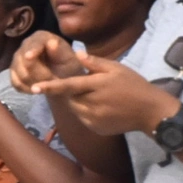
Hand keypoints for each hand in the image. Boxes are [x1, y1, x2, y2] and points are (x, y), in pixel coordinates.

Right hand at [10, 29, 87, 92]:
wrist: (61, 79)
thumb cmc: (68, 67)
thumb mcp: (70, 60)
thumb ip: (61, 52)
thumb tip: (52, 42)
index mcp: (41, 37)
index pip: (34, 43)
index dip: (31, 50)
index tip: (29, 57)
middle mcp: (26, 44)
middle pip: (25, 61)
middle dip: (39, 74)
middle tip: (53, 81)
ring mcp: (17, 58)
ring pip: (20, 74)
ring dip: (35, 83)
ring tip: (47, 85)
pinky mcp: (13, 72)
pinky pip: (16, 83)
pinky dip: (27, 89)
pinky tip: (37, 89)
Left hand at [27, 51, 176, 137]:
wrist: (150, 112)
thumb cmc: (134, 86)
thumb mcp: (117, 68)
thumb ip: (95, 62)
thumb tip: (76, 54)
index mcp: (96, 85)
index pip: (67, 86)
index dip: (49, 87)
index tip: (33, 87)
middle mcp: (92, 103)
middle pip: (69, 98)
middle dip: (69, 92)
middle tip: (86, 86)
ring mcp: (94, 118)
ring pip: (75, 108)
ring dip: (78, 101)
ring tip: (97, 96)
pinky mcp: (96, 128)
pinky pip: (83, 118)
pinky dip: (85, 111)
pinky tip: (102, 107)